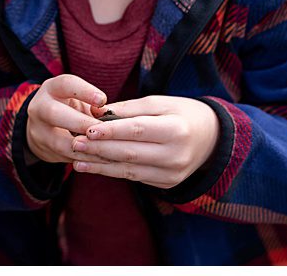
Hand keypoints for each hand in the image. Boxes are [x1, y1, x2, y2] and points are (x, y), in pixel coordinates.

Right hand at [25, 73, 107, 165]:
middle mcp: (40, 108)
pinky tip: (103, 160)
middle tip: (102, 129)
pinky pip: (65, 157)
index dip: (84, 91)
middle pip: (55, 114)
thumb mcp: (79, 99)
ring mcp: (38, 132)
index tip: (102, 100)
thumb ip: (94, 104)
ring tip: (107, 149)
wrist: (44, 126)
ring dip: (85, 147)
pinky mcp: (43, 151)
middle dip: (81, 123)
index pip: (65, 84)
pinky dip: (86, 160)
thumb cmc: (70, 106)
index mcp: (52, 88)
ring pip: (59, 142)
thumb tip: (109, 114)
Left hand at [66, 93, 219, 189]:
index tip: (87, 128)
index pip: (137, 130)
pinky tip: (91, 166)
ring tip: (76, 158)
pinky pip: (132, 177)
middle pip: (129, 152)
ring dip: (99, 164)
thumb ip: (131, 108)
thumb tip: (98, 113)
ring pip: (127, 169)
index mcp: (177, 129)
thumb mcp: (163, 103)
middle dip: (99, 148)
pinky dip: (110, 171)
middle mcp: (175, 154)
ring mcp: (171, 173)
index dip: (111, 130)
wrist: (211, 139)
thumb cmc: (184, 114)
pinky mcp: (166, 184)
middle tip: (75, 142)